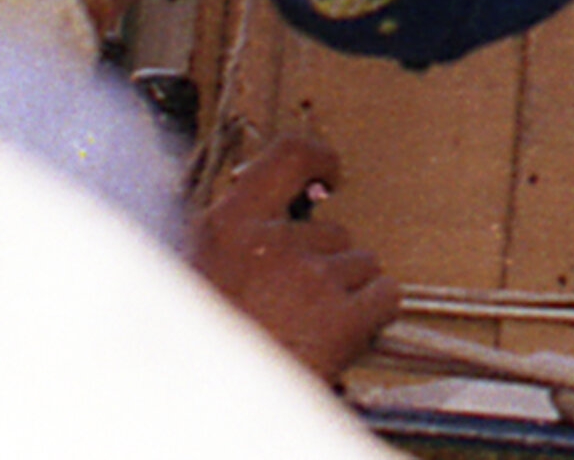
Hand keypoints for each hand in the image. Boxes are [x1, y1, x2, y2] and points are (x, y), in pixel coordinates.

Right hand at [190, 134, 400, 382]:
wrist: (191, 415)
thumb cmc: (190, 356)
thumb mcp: (189, 278)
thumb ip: (232, 243)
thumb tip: (269, 226)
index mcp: (226, 228)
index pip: (289, 157)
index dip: (318, 160)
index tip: (329, 172)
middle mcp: (273, 243)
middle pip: (332, 231)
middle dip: (323, 266)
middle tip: (292, 309)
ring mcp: (311, 278)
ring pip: (360, 264)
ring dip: (344, 294)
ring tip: (305, 331)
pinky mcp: (341, 318)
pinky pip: (385, 295)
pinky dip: (373, 316)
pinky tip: (341, 339)